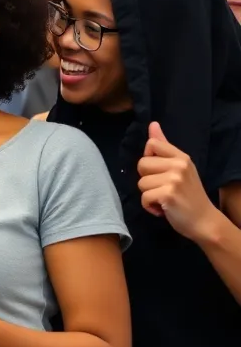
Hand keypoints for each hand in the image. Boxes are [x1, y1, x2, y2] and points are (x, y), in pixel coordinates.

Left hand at [138, 122, 220, 241]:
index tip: (159, 171)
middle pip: (141, 164)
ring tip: (165, 199)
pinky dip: (149, 206)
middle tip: (163, 188)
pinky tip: (163, 208)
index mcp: (181, 157)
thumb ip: (164, 146)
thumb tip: (152, 124)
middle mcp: (179, 165)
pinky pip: (144, 197)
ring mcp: (174, 179)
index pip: (152, 143)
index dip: (149, 158)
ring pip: (141, 183)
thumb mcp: (179, 168)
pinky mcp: (168, 194)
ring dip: (149, 195)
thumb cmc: (189, 195)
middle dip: (147, 179)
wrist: (204, 221)